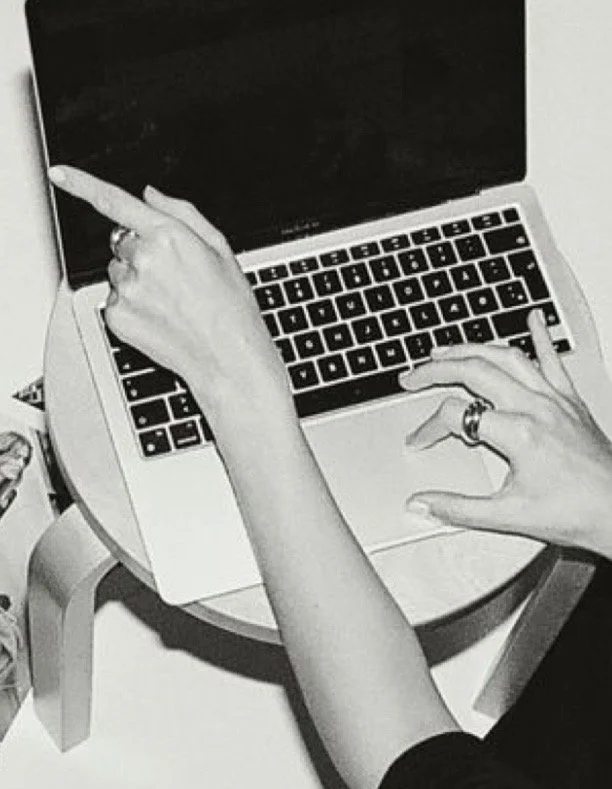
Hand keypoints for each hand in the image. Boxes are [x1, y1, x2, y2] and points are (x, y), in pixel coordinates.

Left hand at [48, 166, 292, 431]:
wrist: (227, 357)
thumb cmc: (230, 305)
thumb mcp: (219, 249)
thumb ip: (181, 213)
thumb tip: (150, 195)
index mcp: (168, 236)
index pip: (115, 202)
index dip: (82, 184)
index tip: (59, 174)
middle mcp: (142, 259)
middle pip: (121, 242)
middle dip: (140, 252)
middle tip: (173, 277)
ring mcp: (126, 289)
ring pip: (117, 272)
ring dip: (136, 280)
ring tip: (170, 302)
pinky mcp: (117, 316)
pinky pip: (114, 300)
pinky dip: (132, 307)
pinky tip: (160, 318)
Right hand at [399, 310, 611, 558]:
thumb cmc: (576, 512)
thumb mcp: (509, 516)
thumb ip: (458, 509)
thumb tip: (422, 503)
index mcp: (519, 434)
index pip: (455, 416)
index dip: (427, 428)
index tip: (419, 443)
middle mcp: (536, 407)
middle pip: (474, 371)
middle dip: (435, 369)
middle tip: (412, 376)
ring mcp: (554, 399)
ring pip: (507, 357)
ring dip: (471, 349)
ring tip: (445, 349)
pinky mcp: (570, 400)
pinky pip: (553, 359)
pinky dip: (540, 336)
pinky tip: (534, 318)